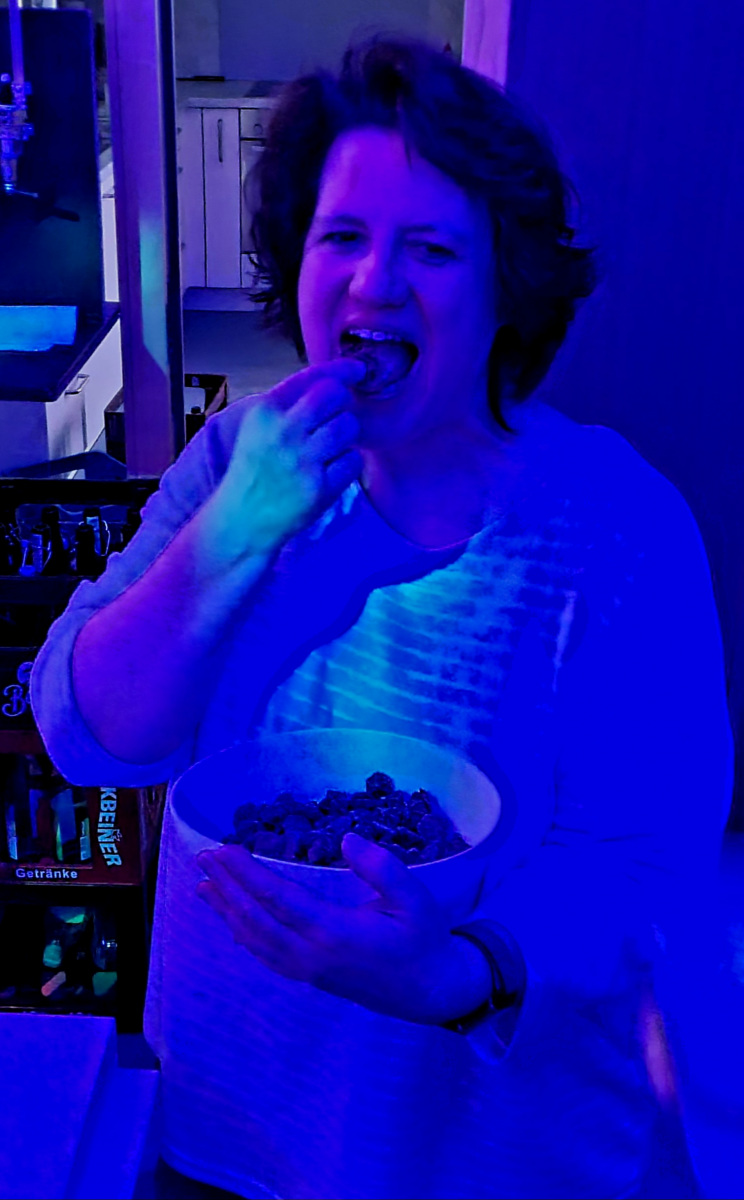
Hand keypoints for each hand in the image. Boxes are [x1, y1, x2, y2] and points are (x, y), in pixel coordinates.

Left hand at [196, 832, 491, 1024]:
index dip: (249, 873)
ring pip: (254, 940)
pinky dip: (242, 935)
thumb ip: (383, 869)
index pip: (280, 899)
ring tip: (202, 884)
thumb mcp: (416, 899)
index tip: (224, 849)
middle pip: (256, 919)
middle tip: (202, 856)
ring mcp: (307, 969)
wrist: (430, 990)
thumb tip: (348, 839)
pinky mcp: (309, 975)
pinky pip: (265, 955)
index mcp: (335, 933)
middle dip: (227, 886)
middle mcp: (312, 954)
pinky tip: (230, 922)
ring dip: (226, 910)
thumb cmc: (424, 939)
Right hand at [206, 357, 367, 561]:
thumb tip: (335, 384)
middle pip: (334, 396)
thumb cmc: (255, 470)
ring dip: (346, 436)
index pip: (310, 378)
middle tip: (337, 418)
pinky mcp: (319, 488)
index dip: (340, 370)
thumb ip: (290, 406)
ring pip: (348, 427)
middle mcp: (283, 432)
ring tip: (330, 449)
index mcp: (265, 412)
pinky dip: (348, 464)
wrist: (243, 519)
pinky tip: (331, 471)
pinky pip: (353, 461)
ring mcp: (302, 461)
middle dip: (343, 403)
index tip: (358, 369)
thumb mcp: (259, 429)